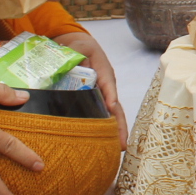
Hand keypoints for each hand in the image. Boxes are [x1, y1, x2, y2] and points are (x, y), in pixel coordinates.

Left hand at [53, 30, 125, 147]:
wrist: (77, 45)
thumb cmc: (78, 46)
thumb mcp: (75, 46)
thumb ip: (74, 55)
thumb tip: (72, 68)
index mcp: (103, 71)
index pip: (107, 83)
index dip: (110, 95)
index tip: (111, 107)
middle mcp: (106, 85)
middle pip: (115, 106)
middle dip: (120, 124)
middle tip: (123, 143)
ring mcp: (103, 94)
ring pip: (111, 114)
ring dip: (116, 130)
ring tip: (119, 148)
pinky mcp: (96, 100)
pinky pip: (102, 114)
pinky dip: (105, 128)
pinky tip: (105, 143)